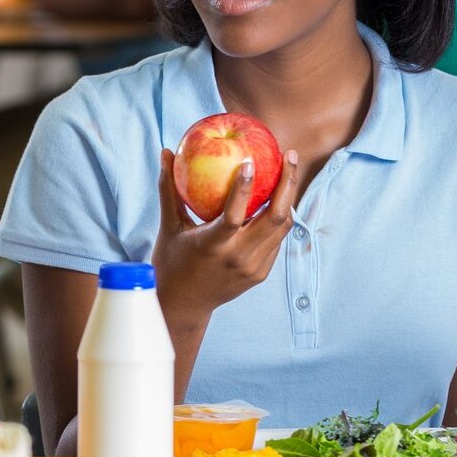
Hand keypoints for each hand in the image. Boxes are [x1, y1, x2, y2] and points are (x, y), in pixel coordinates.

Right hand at [150, 147, 305, 327]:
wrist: (185, 304)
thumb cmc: (172, 261)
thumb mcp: (169, 227)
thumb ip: (169, 190)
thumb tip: (166, 152)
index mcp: (212, 247)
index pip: (234, 216)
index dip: (244, 188)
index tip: (250, 160)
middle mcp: (237, 258)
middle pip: (275, 217)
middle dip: (287, 183)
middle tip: (290, 155)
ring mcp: (253, 268)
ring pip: (282, 228)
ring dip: (288, 197)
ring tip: (288, 170)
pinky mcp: (261, 274)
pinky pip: (276, 240)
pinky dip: (278, 218)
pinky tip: (278, 197)